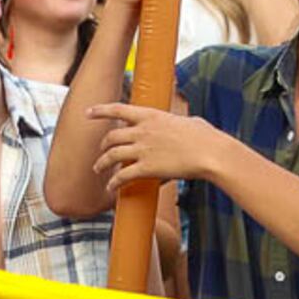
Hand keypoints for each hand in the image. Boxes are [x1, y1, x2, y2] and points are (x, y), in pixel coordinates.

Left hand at [94, 103, 231, 190]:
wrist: (211, 153)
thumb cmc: (206, 138)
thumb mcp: (190, 122)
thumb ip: (181, 123)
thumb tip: (190, 124)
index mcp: (151, 116)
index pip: (119, 109)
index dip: (100, 111)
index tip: (88, 113)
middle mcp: (142, 131)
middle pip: (111, 136)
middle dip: (103, 145)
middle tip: (102, 152)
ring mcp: (143, 149)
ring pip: (111, 156)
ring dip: (102, 164)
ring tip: (99, 170)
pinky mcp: (146, 168)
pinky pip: (122, 176)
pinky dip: (113, 183)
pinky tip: (111, 188)